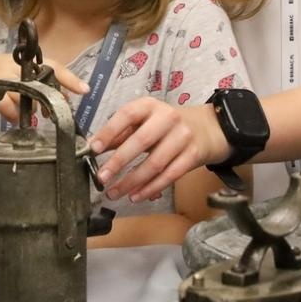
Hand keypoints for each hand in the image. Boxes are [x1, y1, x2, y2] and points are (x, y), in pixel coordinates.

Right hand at [0, 53, 88, 118]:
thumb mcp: (19, 79)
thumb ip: (39, 87)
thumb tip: (64, 100)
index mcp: (25, 61)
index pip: (53, 65)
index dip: (69, 78)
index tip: (85, 90)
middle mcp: (15, 65)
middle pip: (40, 81)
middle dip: (49, 98)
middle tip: (51, 112)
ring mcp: (1, 75)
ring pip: (24, 94)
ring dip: (28, 108)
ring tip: (28, 116)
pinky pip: (7, 105)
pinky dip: (12, 115)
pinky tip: (12, 118)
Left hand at [87, 101, 225, 202]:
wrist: (207, 128)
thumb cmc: (166, 125)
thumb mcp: (144, 121)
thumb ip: (121, 132)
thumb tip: (93, 147)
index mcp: (150, 106)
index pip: (127, 115)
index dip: (109, 131)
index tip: (93, 148)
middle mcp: (168, 118)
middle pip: (141, 141)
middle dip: (118, 162)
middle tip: (101, 178)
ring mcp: (183, 137)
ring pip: (155, 163)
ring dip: (132, 181)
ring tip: (114, 193)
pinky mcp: (193, 156)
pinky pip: (169, 176)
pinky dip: (150, 188)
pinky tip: (135, 196)